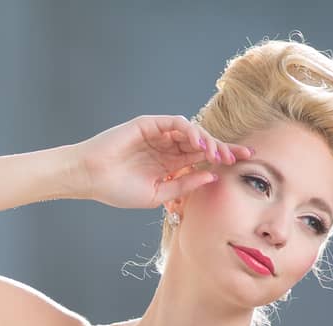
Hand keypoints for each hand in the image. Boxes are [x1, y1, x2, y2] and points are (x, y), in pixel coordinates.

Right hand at [69, 114, 252, 211]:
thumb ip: (184, 185)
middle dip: (223, 148)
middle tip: (242, 155)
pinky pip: (176, 123)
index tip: (242, 164)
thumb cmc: (117, 189)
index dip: (221, 159)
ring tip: (218, 154)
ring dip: (208, 141)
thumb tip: (212, 176)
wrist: (90, 178)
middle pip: (201, 143)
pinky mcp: (149, 124)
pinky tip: (199, 143)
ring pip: (192, 132)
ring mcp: (158, 135)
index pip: (200, 159)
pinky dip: (190, 131)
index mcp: (168, 165)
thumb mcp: (157, 194)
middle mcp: (166, 147)